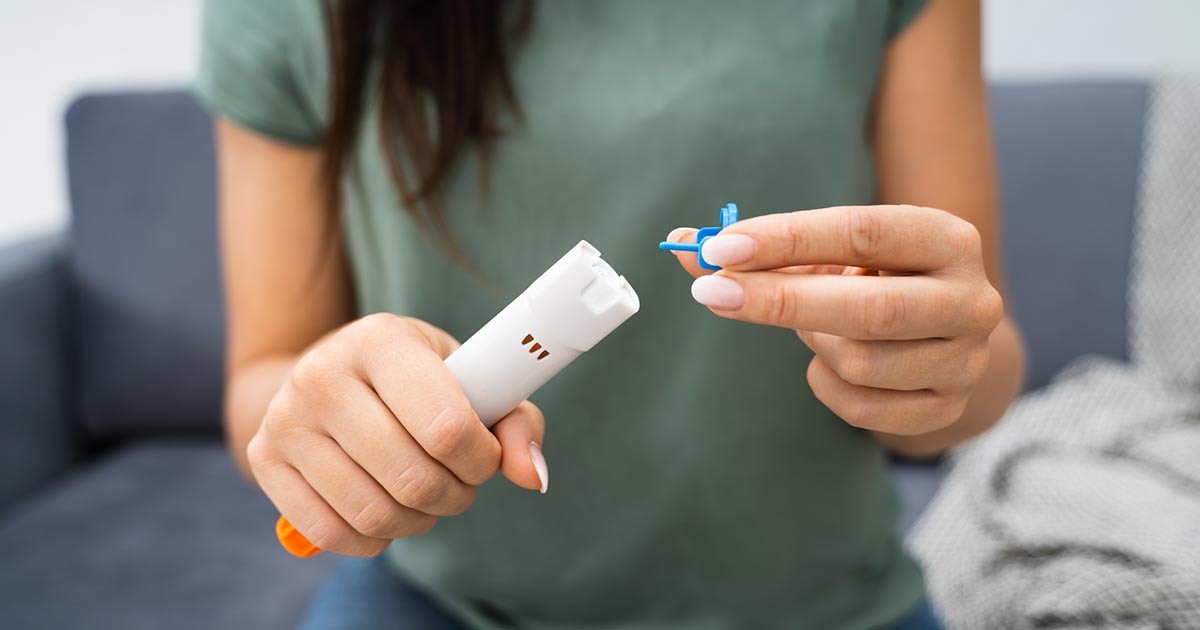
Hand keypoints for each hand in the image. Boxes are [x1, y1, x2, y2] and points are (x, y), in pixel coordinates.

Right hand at [247, 314, 546, 556]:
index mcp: (380, 339)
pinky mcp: (264, 460)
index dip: (481, 459)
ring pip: (374, 513)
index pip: (446, 426)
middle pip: (414, 478)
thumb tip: (532, 476)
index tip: (486, 457)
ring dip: (419, 521)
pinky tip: (386, 514)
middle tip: (461, 483)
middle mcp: (322, 374)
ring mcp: (285, 419)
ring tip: (428, 498)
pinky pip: (331, 533)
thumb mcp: (465, 377)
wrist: (324, 376)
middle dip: (456, 495)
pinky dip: (374, 539)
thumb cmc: (414, 380)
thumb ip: (513, 421)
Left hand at [667, 205, 1002, 436]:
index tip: (721, 248)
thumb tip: (680, 245)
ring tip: (814, 326)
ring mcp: (965, 360)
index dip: (787, 239)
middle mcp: (971, 299)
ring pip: (861, 362)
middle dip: (781, 301)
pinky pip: (861, 407)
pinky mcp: (949, 408)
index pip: (863, 232)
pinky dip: (824, 384)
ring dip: (813, 342)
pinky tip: (830, 363)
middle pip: (870, 308)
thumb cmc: (872, 280)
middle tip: (712, 293)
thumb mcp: (829, 253)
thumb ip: (758, 249)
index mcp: (946, 239)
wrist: (942, 339)